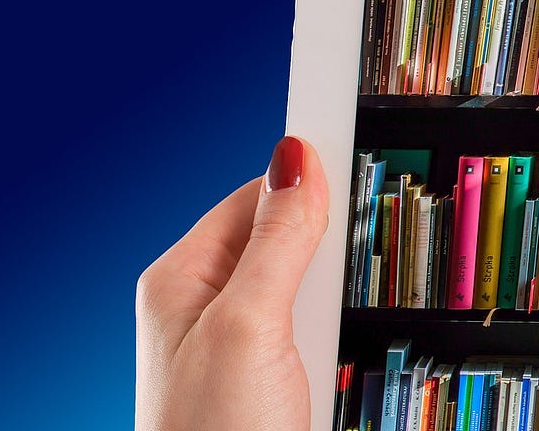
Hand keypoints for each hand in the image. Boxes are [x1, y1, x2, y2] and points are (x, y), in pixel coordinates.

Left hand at [137, 136, 326, 429]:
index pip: (253, 196)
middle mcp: (210, 309)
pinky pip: (320, 337)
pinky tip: (340, 360)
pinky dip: (341, 343)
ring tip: (332, 336)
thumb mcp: (249, 325)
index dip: (303, 182)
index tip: (356, 155)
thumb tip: (295, 157)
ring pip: (312, 294)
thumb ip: (278, 241)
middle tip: (342, 278)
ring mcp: (245, 349)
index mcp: (183, 279)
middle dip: (329, 257)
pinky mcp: (276, 382)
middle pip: (289, 244)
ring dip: (338, 308)